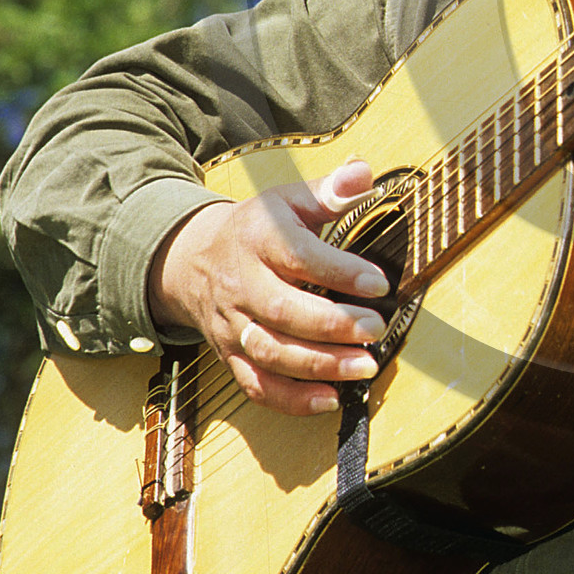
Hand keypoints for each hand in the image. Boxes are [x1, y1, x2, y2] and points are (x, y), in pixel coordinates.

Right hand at [147, 159, 390, 417]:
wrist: (193, 259)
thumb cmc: (257, 229)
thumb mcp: (288, 200)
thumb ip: (329, 190)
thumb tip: (363, 172)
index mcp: (257, 238)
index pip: (298, 256)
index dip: (340, 271)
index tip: (379, 283)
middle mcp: (241, 284)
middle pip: (283, 311)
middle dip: (333, 326)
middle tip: (376, 329)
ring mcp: (232, 324)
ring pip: (271, 352)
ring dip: (320, 365)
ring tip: (365, 367)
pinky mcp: (230, 355)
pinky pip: (256, 386)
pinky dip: (292, 400)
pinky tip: (331, 399)